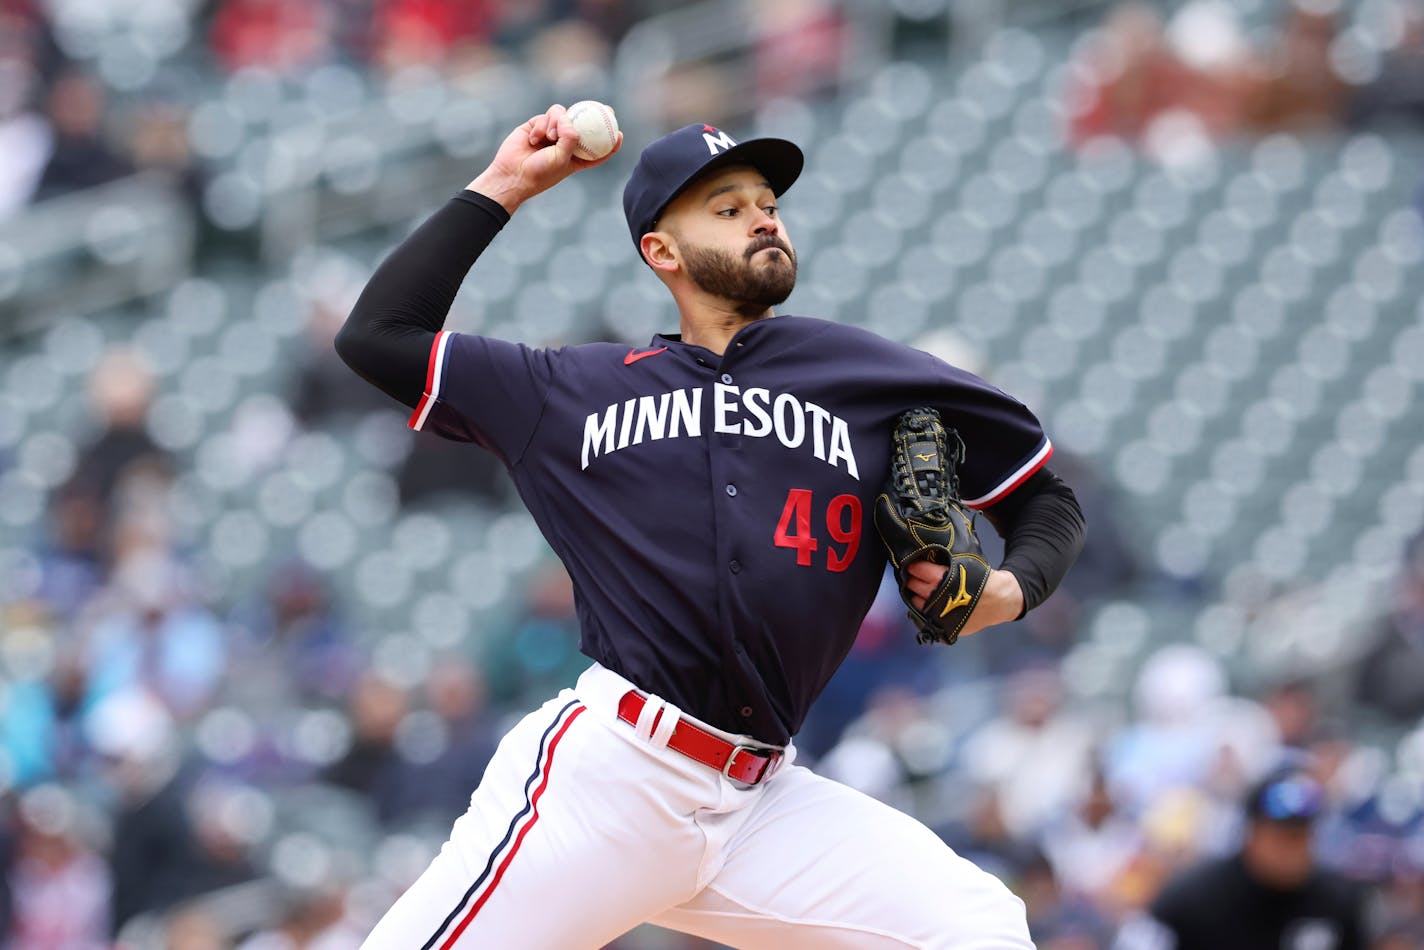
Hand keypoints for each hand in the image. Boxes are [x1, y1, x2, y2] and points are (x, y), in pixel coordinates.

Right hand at [467, 103, 623, 214]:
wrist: (512, 174)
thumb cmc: (540, 173)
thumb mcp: (562, 159)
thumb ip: (570, 138)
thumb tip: (571, 120)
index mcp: (575, 159)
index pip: (596, 150)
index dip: (608, 143)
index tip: (619, 134)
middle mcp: (565, 144)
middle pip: (583, 126)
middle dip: (595, 116)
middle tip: (607, 109)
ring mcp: (551, 133)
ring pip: (563, 115)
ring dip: (557, 122)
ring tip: (549, 137)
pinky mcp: (537, 125)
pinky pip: (547, 115)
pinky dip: (543, 124)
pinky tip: (535, 138)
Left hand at [904, 562, 1022, 637]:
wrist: (1000, 601)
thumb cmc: (982, 579)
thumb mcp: (963, 563)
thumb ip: (944, 563)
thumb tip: (925, 558)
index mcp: (941, 578)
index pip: (917, 570)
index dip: (914, 566)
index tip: (913, 565)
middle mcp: (936, 597)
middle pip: (913, 586)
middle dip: (913, 579)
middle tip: (915, 576)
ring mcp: (939, 614)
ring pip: (916, 603)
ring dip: (916, 595)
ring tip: (920, 590)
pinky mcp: (943, 626)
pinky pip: (925, 617)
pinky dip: (924, 609)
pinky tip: (928, 603)